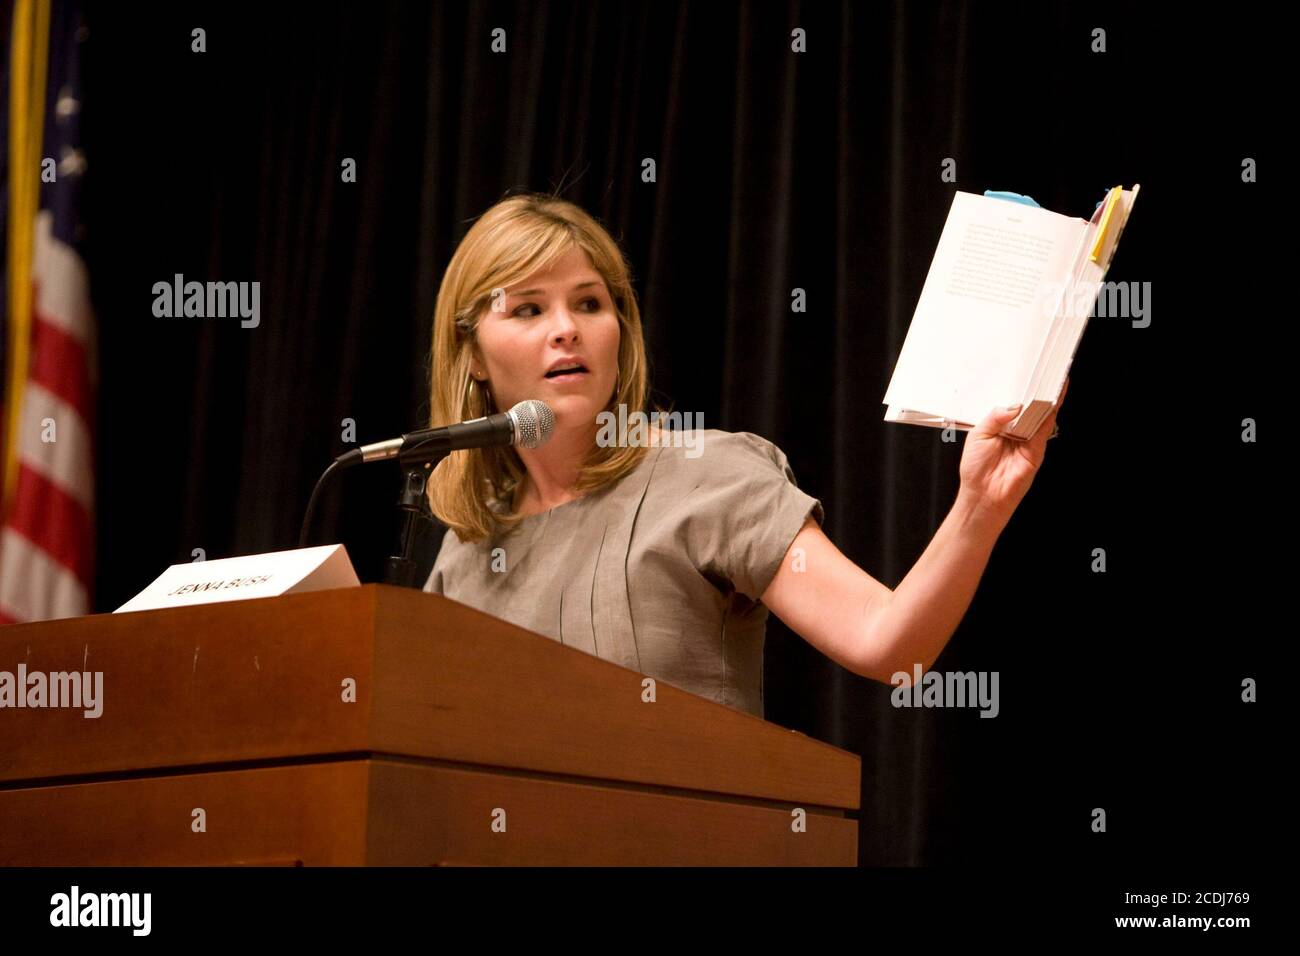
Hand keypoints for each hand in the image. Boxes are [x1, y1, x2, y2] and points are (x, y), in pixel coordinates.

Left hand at [957, 377, 1068, 520]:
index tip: (1027, 371)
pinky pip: (1046, 427)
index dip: (1020, 388)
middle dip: (1037, 387)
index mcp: (1000, 425)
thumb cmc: (976, 468)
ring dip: (1048, 395)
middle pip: (1031, 405)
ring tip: (1051, 375)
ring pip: (1042, 413)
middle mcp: (1017, 430)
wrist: (983, 495)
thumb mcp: (978, 435)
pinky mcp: (1037, 448)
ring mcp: (1028, 438)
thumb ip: (995, 417)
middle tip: (1044, 367)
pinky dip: (1052, 412)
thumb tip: (1014, 405)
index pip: (1014, 402)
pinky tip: (1054, 398)